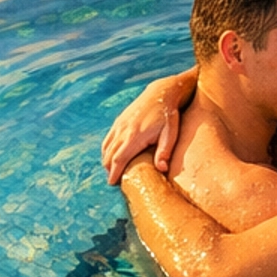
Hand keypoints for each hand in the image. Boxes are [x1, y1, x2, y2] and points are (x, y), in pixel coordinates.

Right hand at [101, 71, 194, 185]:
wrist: (161, 93)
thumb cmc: (168, 115)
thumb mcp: (171, 134)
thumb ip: (164, 151)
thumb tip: (161, 169)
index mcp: (135, 136)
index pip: (119, 159)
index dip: (114, 173)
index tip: (112, 183)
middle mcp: (123, 130)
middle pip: (109, 155)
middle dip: (109, 169)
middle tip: (114, 181)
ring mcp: (119, 125)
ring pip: (106, 147)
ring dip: (107, 160)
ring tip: (113, 170)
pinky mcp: (119, 120)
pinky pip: (108, 138)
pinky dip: (107, 149)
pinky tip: (112, 155)